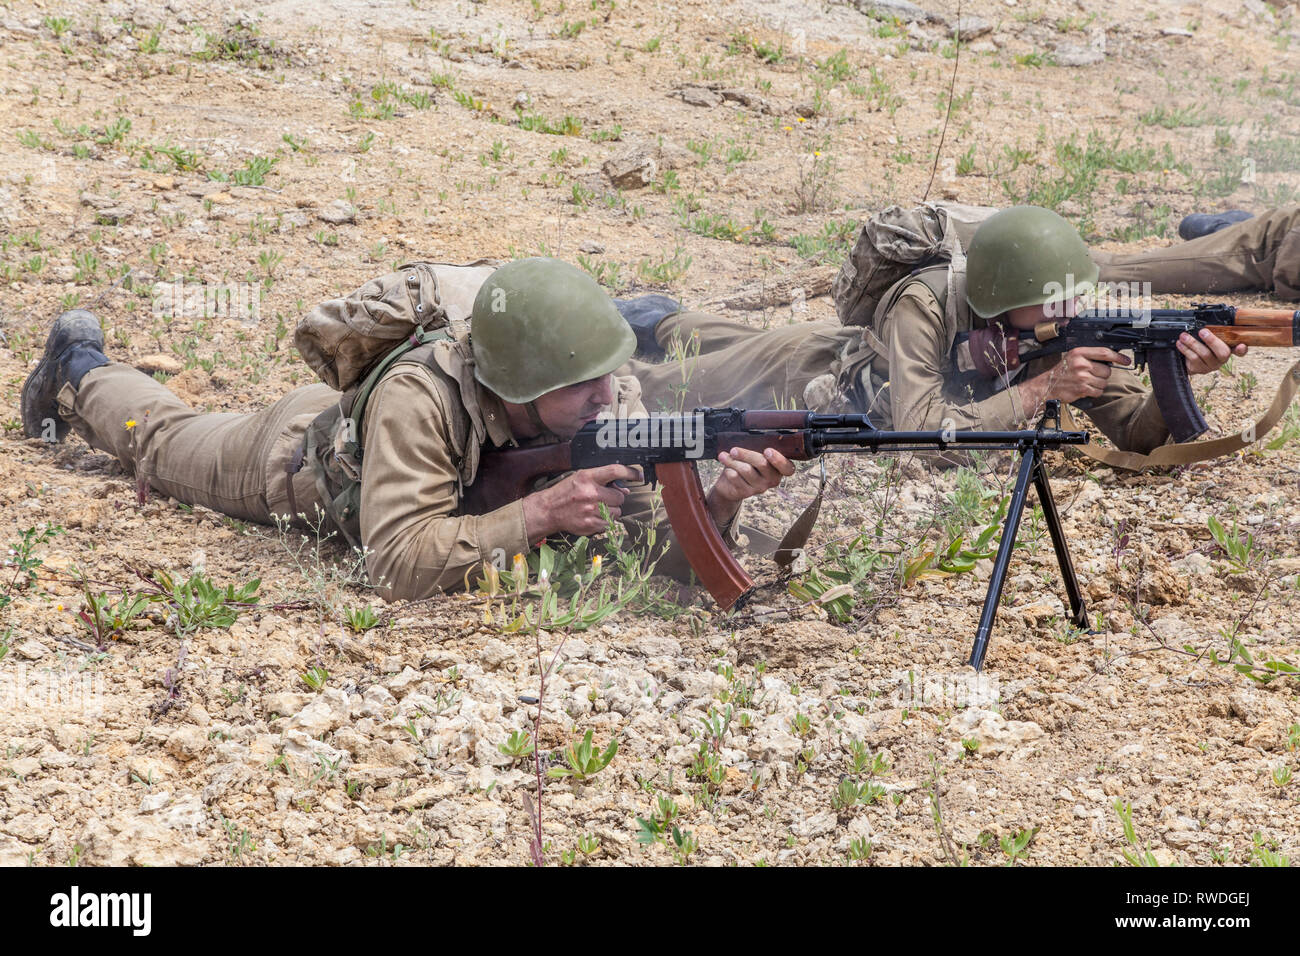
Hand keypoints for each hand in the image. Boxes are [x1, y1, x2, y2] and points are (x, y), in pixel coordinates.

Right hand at [522, 463, 638, 538]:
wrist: (549, 510)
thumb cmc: (566, 492)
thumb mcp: (581, 478)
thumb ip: (603, 481)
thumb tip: (625, 490)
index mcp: (587, 477)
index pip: (615, 471)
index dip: (630, 472)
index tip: (638, 475)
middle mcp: (590, 493)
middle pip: (620, 497)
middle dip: (615, 498)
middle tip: (603, 498)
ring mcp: (591, 511)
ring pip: (617, 512)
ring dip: (611, 510)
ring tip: (597, 507)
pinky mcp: (591, 525)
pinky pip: (610, 523)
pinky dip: (605, 520)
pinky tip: (592, 516)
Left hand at [705, 447, 794, 527]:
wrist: (729, 484)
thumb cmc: (744, 463)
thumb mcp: (753, 454)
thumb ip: (757, 449)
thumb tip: (751, 439)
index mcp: (779, 468)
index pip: (788, 468)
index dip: (779, 460)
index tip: (767, 451)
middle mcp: (773, 479)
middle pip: (762, 464)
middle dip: (746, 454)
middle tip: (734, 450)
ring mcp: (760, 487)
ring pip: (746, 470)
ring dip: (733, 461)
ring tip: (724, 456)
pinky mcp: (747, 493)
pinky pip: (736, 478)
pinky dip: (729, 470)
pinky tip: (727, 469)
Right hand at [1022, 347, 1130, 405]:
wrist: (1047, 386)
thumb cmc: (1061, 373)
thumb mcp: (1073, 358)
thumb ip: (1089, 357)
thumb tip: (1111, 360)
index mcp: (1079, 353)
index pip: (1104, 352)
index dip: (1118, 357)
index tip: (1125, 361)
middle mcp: (1081, 363)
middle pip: (1106, 370)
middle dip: (1102, 375)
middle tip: (1092, 376)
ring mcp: (1081, 376)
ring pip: (1104, 382)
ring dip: (1098, 384)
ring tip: (1086, 383)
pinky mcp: (1082, 388)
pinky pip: (1098, 391)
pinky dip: (1094, 392)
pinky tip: (1085, 389)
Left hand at [1178, 328, 1246, 374]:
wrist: (1188, 359)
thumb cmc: (1201, 344)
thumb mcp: (1208, 337)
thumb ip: (1213, 331)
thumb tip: (1207, 320)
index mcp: (1228, 349)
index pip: (1240, 351)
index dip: (1242, 349)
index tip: (1241, 345)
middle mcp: (1222, 359)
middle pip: (1222, 352)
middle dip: (1212, 340)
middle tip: (1203, 332)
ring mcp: (1211, 365)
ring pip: (1204, 354)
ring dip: (1192, 343)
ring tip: (1184, 336)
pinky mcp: (1200, 369)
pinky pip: (1193, 359)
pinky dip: (1185, 349)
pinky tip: (1180, 344)